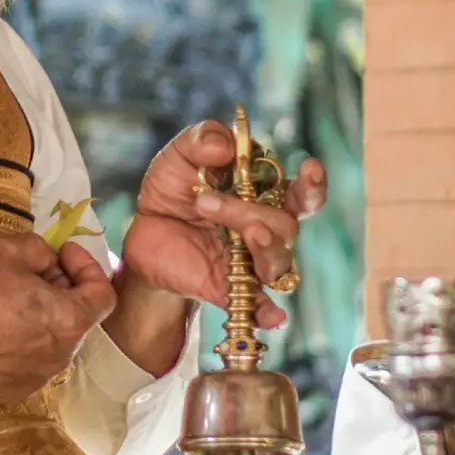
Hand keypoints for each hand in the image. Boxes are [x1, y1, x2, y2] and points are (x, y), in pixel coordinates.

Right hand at [0, 234, 115, 404]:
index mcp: (70, 322)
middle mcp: (62, 356)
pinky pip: (30, 360)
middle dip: (62, 288)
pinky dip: (23, 340)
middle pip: (77, 316)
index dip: (88, 267)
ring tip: (10, 298)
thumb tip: (48, 261)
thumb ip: (40, 249)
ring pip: (53, 339)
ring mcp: (39, 377)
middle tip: (33, 271)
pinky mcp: (15, 390)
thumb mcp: (6, 251)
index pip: (103, 294)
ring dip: (42, 316)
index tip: (63, 253)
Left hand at [121, 121, 326, 326]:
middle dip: (251, 211)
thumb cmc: (172, 189)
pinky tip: (271, 315)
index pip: (303, 194)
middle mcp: (266, 229)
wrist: (142, 231)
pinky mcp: (231, 289)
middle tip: (205, 200)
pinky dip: (268, 312)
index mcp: (263, 195)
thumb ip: (202, 139)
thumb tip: (226, 146)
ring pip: (278, 260)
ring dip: (256, 242)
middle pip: (285, 225)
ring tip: (215, 221)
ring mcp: (250, 261)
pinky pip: (259, 307)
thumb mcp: (178, 156)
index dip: (312, 185)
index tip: (310, 168)